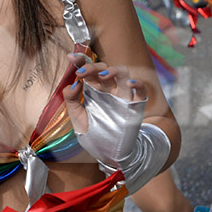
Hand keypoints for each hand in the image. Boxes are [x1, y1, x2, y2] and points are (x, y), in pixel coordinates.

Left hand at [62, 53, 146, 167]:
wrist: (110, 155)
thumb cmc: (94, 135)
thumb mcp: (78, 119)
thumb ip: (72, 101)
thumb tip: (72, 84)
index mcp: (94, 90)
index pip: (88, 71)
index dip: (81, 61)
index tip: (71, 56)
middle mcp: (108, 90)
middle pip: (103, 69)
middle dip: (92, 66)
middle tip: (82, 72)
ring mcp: (123, 96)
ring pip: (123, 73)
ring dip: (113, 70)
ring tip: (103, 75)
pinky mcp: (135, 106)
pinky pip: (141, 90)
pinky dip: (138, 84)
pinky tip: (129, 83)